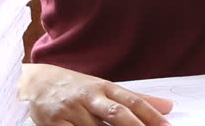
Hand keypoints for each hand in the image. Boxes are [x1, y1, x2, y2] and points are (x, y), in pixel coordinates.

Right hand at [19, 63, 172, 125]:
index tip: (166, 125)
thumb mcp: (106, 88)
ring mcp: (71, 111)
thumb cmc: (76, 87)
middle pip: (116, 113)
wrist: (36, 82)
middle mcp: (89, 98)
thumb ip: (135, 99)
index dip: (151, 115)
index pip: (133, 101)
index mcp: (105, 87)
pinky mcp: (54, 124)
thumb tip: (168, 107)